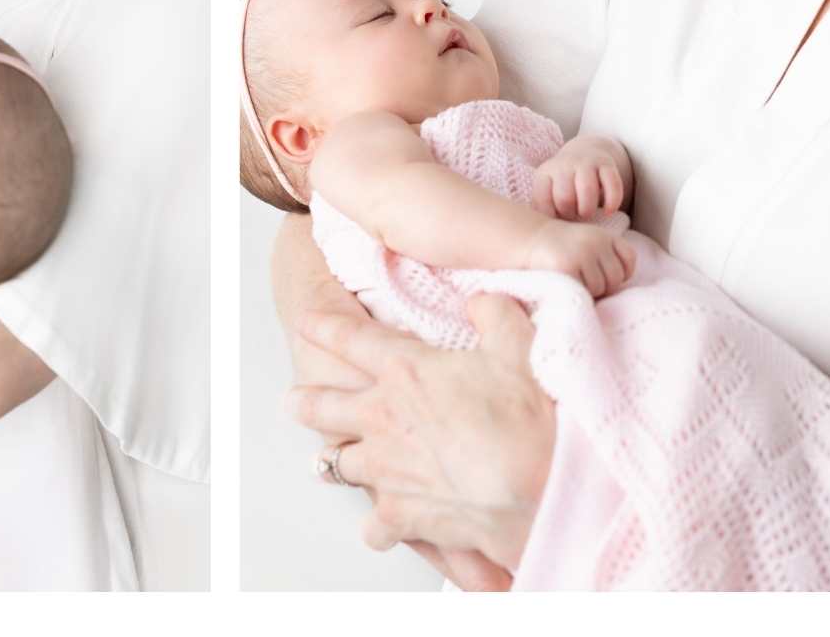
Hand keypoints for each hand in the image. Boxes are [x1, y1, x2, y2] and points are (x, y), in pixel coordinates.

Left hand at [290, 295, 553, 580]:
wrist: (537, 488)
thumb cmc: (525, 417)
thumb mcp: (516, 343)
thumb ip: (494, 314)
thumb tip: (485, 302)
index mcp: (405, 370)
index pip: (350, 339)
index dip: (324, 327)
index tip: (306, 321)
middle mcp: (383, 418)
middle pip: (324, 407)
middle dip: (306, 402)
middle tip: (292, 401)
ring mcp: (387, 470)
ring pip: (340, 464)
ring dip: (335, 461)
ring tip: (328, 462)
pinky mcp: (401, 516)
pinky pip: (374, 525)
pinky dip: (376, 527)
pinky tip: (378, 527)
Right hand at [528, 217, 634, 297]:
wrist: (527, 239)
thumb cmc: (559, 248)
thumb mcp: (586, 242)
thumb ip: (605, 257)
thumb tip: (619, 287)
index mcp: (602, 235)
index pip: (629, 259)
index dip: (620, 272)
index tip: (603, 273)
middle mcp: (595, 242)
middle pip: (616, 278)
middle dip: (603, 286)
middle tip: (583, 280)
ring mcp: (581, 254)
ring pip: (601, 288)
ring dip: (589, 291)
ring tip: (573, 280)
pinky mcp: (568, 268)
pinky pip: (585, 292)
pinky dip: (578, 293)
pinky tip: (567, 283)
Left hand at [532, 136, 627, 221]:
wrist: (584, 153)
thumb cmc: (565, 185)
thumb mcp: (549, 192)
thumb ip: (545, 210)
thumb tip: (549, 235)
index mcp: (544, 174)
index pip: (542, 201)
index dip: (552, 217)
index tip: (558, 220)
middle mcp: (563, 165)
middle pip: (565, 198)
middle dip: (571, 214)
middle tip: (574, 218)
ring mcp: (585, 162)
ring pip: (587, 189)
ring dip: (588, 209)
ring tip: (587, 214)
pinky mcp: (606, 164)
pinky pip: (612, 184)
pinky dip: (612, 202)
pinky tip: (609, 211)